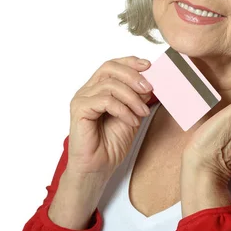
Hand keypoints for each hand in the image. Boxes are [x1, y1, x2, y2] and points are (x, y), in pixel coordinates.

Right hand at [66, 56, 154, 178]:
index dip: (131, 62)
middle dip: (133, 76)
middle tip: (149, 89)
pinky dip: (123, 109)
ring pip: (110, 85)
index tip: (149, 66)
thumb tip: (150, 81)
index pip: (113, 65)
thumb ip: (138, 97)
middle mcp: (87, 90)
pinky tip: (132, 121)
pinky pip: (105, 101)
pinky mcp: (79, 110)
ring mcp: (81, 99)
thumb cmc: (112, 143)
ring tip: (142, 112)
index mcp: (98, 88)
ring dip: (132, 98)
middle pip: (109, 68)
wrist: (98, 168)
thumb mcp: (132, 114)